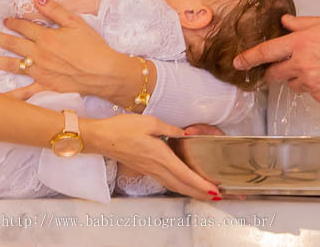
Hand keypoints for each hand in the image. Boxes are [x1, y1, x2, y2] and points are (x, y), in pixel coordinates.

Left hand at [0, 0, 134, 103]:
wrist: (104, 72)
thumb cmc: (93, 46)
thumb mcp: (76, 22)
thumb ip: (54, 9)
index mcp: (46, 37)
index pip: (24, 26)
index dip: (13, 22)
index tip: (5, 20)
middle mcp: (39, 54)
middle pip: (12, 44)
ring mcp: (40, 72)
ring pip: (11, 65)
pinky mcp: (45, 87)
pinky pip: (25, 93)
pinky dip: (11, 97)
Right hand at [84, 113, 219, 200]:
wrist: (102, 138)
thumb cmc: (123, 128)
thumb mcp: (150, 122)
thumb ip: (170, 128)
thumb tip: (186, 133)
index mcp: (160, 155)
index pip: (185, 174)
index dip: (201, 184)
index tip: (214, 190)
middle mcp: (157, 167)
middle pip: (182, 186)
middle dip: (201, 193)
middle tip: (217, 197)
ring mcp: (150, 171)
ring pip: (175, 186)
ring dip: (191, 192)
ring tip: (205, 194)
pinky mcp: (146, 170)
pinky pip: (167, 182)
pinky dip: (180, 187)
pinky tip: (184, 185)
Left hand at [233, 14, 319, 104]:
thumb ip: (301, 24)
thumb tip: (285, 23)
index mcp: (300, 43)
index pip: (266, 52)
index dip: (249, 58)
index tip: (238, 62)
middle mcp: (302, 65)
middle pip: (274, 73)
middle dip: (272, 72)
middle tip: (277, 68)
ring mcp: (312, 83)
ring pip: (293, 84)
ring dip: (296, 77)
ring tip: (316, 68)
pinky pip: (311, 93)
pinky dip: (315, 87)